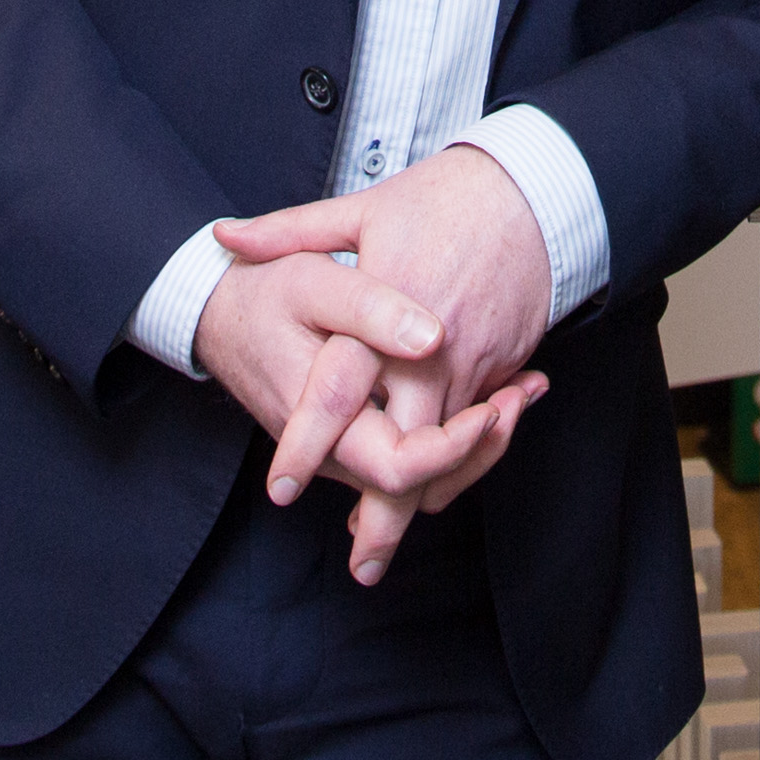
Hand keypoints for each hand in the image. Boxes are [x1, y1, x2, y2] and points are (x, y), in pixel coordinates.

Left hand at [215, 144, 562, 579]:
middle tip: (362, 565)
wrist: (535, 194)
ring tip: (383, 540)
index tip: (281, 486)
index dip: (308, 443)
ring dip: (420, 498)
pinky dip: (455, 463)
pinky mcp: (501, 369)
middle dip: (385, 514)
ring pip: (447, 454)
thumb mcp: (361, 208)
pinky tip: (430, 489)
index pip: (339, 390)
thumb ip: (289, 231)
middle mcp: (431, 349)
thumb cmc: (441, 199)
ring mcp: (472, 364)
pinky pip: (476, 431)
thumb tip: (224, 237)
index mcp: (385, 308)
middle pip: (406, 450)